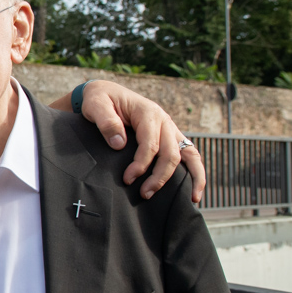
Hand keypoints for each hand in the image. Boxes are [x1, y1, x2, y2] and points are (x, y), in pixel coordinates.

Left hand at [80, 80, 205, 201]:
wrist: (104, 93)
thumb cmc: (99, 99)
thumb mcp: (95, 105)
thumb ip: (106, 122)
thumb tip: (119, 145)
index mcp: (148, 112)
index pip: (151, 144)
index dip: (141, 164)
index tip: (127, 179)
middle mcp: (164, 121)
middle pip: (171, 153)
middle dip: (159, 177)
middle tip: (144, 194)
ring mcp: (169, 129)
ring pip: (189, 154)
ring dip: (190, 178)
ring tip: (191, 199)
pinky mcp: (169, 137)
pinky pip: (188, 154)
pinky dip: (195, 172)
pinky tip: (194, 190)